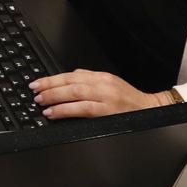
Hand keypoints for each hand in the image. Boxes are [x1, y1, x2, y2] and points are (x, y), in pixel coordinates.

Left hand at [30, 70, 167, 119]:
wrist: (152, 110)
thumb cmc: (130, 101)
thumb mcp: (111, 85)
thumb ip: (91, 80)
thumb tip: (70, 78)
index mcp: (102, 77)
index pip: (72, 74)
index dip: (53, 78)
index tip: (38, 82)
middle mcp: (103, 84)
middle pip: (71, 81)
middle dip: (50, 86)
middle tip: (34, 89)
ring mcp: (106, 97)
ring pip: (75, 93)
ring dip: (55, 97)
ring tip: (41, 101)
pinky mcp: (108, 111)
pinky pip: (83, 109)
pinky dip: (66, 110)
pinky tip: (55, 112)